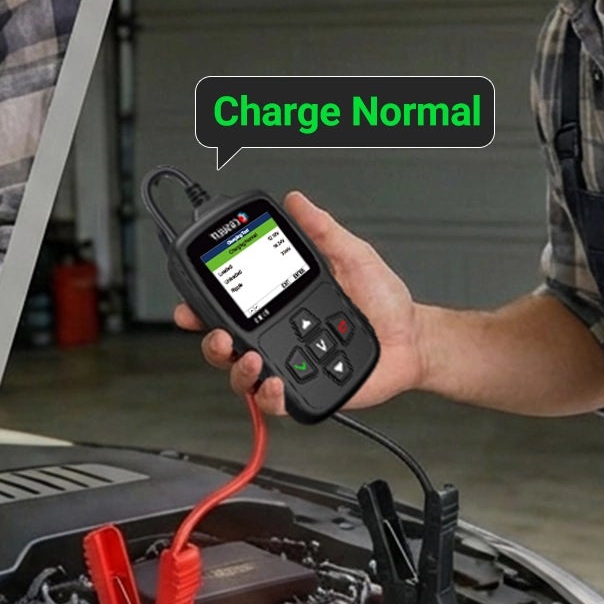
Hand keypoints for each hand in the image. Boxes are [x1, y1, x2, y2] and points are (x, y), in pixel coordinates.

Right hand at [172, 190, 426, 414]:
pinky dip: (269, 397)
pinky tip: (276, 383)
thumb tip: (298, 201)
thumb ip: (323, 231)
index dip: (202, 307)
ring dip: (237, 370)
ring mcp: (289, 364)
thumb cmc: (384, 303)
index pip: (229, 306)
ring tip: (251, 359)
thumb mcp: (352, 257)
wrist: (413, 340)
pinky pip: (275, 402)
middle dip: (211, 343)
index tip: (190, 305)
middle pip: (223, 345)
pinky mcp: (305, 391)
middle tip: (220, 336)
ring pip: (242, 377)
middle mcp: (277, 335)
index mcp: (279, 303)